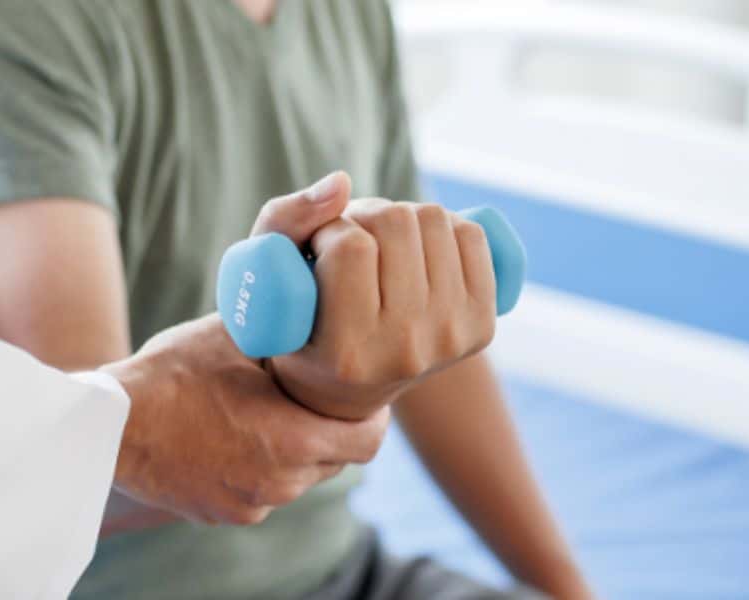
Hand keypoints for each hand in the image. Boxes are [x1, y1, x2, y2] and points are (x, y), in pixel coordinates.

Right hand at [104, 173, 390, 525]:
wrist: (96, 433)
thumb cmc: (169, 370)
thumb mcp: (235, 314)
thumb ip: (290, 247)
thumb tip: (339, 184)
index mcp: (294, 439)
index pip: (370, 437)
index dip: (367, 408)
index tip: (348, 381)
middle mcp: (282, 483)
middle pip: (338, 458)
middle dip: (331, 425)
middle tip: (310, 390)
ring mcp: (253, 504)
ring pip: (304, 476)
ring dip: (296, 446)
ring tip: (268, 408)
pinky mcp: (227, 515)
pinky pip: (266, 492)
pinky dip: (262, 466)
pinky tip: (235, 434)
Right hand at [267, 198, 497, 420]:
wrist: (352, 387)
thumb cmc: (298, 322)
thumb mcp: (266, 278)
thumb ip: (286, 220)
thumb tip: (342, 182)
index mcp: (347, 354)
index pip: (350, 248)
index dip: (329, 230)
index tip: (318, 249)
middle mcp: (405, 352)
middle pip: (396, 223)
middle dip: (365, 216)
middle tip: (351, 241)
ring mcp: (451, 340)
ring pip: (433, 219)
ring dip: (401, 218)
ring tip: (380, 247)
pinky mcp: (482, 326)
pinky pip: (471, 234)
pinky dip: (441, 227)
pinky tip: (416, 252)